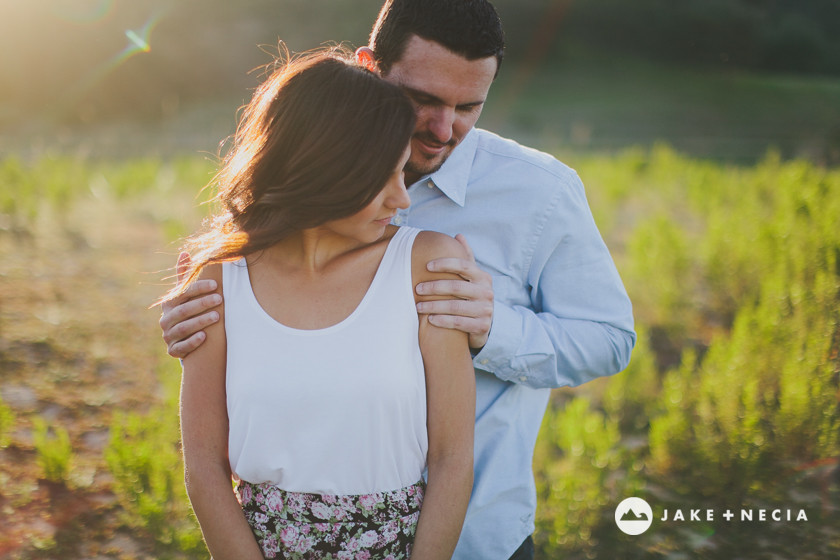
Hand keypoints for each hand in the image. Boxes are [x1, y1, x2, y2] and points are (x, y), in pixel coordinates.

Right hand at [160, 252, 221, 358]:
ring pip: (183, 328)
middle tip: (220, 299)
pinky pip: (181, 347)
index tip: (215, 284)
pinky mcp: (173, 350)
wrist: (185, 339)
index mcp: (169, 304)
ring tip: (217, 316)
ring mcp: (168, 336)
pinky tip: (204, 337)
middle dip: (202, 304)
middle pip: (183, 310)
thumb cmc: (189, 310)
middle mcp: (166, 319)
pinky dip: (192, 342)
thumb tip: (185, 252)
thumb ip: (185, 276)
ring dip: (200, 321)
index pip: (182, 293)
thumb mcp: (186, 294)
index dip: (198, 288)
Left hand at [415, 234, 493, 349]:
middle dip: (434, 287)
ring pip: (455, 306)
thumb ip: (466, 257)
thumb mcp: (471, 277)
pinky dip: (442, 320)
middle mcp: (487, 292)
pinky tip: (430, 319)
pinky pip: (458, 322)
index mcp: (483, 277)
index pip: (463, 265)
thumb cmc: (472, 296)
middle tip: (417, 288)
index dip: (445, 264)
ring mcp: (485, 310)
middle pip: (456, 286)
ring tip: (418, 306)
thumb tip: (459, 235)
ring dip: (434, 306)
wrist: (483, 325)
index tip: (427, 266)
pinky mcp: (482, 326)